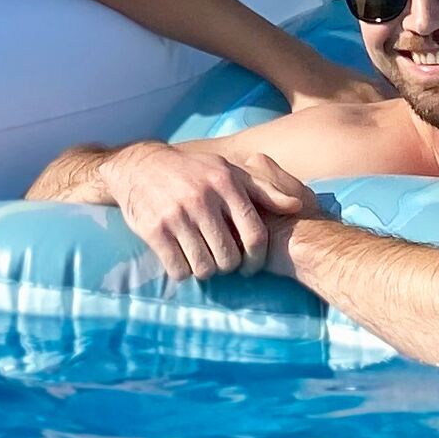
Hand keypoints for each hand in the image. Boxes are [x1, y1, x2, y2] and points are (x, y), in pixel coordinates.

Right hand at [103, 144, 320, 281]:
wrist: (140, 166)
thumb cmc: (193, 172)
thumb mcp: (229, 171)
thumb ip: (264, 189)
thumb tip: (297, 206)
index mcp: (225, 183)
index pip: (254, 235)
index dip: (257, 259)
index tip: (250, 266)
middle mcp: (202, 199)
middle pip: (229, 258)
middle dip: (229, 266)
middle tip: (222, 261)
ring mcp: (177, 215)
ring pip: (205, 268)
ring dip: (206, 270)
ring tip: (203, 259)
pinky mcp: (154, 231)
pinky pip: (178, 270)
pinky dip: (183, 271)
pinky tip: (182, 258)